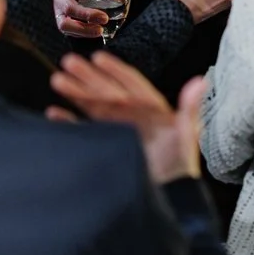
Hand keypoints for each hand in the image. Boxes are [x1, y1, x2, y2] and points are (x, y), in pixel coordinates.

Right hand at [48, 52, 203, 183]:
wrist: (166, 197)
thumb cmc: (180, 166)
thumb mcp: (186, 134)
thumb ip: (189, 108)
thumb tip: (199, 81)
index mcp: (152, 110)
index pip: (131, 84)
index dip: (115, 70)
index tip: (97, 57)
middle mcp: (133, 117)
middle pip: (107, 92)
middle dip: (88, 77)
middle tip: (68, 61)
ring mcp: (118, 131)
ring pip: (93, 107)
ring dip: (76, 93)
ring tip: (57, 79)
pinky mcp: (107, 147)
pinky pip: (85, 130)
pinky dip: (69, 122)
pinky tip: (54, 113)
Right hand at [53, 0, 111, 37]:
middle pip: (68, 8)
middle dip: (86, 14)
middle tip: (104, 18)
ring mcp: (57, 12)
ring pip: (64, 24)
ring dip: (83, 30)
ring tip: (99, 30)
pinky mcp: (60, 23)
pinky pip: (69, 32)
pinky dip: (83, 33)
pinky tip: (94, 32)